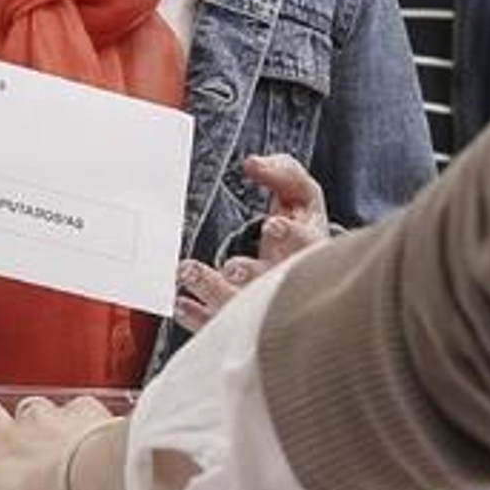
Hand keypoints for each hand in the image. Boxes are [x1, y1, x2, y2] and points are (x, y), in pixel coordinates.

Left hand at [174, 154, 329, 332]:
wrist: (301, 276)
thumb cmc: (300, 230)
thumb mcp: (301, 196)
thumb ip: (283, 173)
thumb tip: (252, 164)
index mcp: (308, 249)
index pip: (307, 246)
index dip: (291, 236)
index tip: (273, 226)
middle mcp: (284, 280)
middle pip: (271, 283)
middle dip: (250, 274)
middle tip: (232, 267)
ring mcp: (260, 305)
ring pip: (240, 306)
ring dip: (213, 290)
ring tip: (188, 270)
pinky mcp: (237, 320)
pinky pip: (216, 325)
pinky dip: (197, 317)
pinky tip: (181, 303)